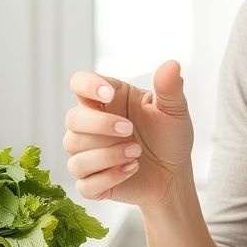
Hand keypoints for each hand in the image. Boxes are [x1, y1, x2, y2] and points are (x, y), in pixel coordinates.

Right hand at [63, 60, 193, 207]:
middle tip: (130, 130)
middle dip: (101, 125)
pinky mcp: (91, 182)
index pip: (79, 83)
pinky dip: (109, 177)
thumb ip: (169, 88)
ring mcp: (87, 154)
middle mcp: (90, 125)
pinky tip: (131, 169)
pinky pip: (84, 182)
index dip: (87, 86)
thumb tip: (172, 64)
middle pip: (72, 119)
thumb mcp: (174, 111)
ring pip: (75, 151)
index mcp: (106, 101)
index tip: (108, 95)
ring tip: (137, 153)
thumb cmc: (169, 138)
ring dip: (108, 153)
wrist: (174, 175)